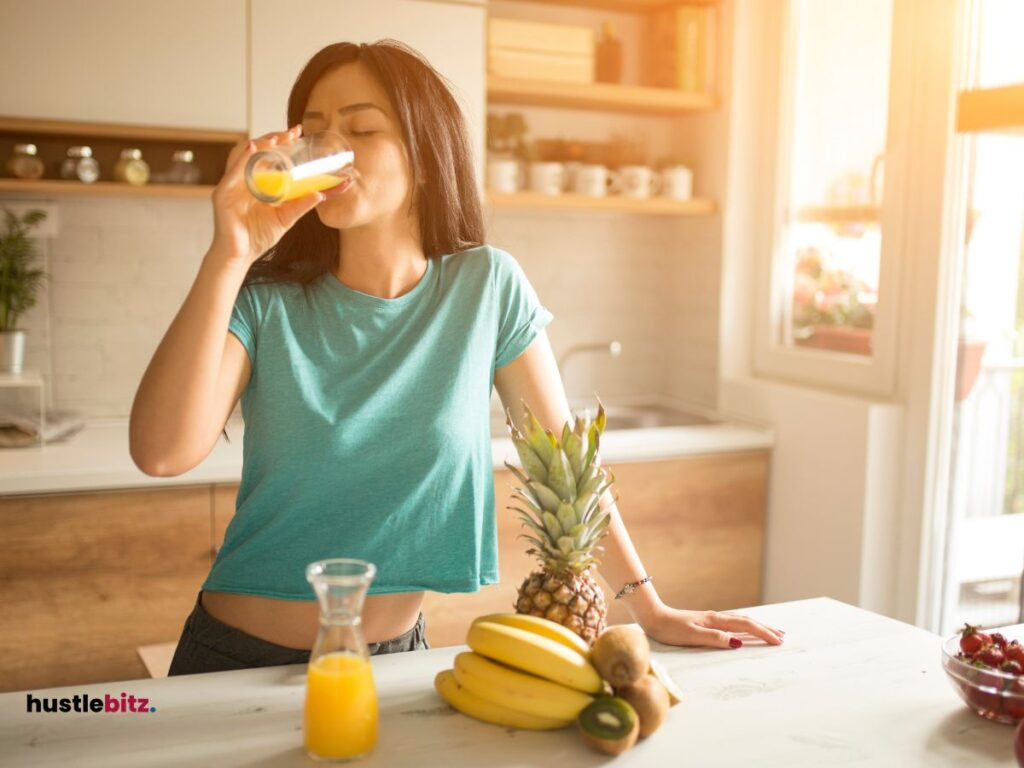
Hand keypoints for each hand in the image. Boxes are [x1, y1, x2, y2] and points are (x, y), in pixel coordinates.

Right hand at [209, 125, 324, 265]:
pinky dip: (242, 160)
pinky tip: (253, 150)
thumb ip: (300, 205)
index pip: (267, 154)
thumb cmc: (257, 236)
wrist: (241, 256)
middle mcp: (241, 179)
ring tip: (275, 139)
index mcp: (255, 181)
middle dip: (272, 138)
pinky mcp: (222, 195)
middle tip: (291, 132)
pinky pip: (232, 174)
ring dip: (258, 144)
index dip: (280, 141)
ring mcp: (230, 185)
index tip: (297, 133)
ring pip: (241, 155)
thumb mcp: (285, 218)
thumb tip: (320, 194)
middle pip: (255, 150)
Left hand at [640, 605, 785, 649]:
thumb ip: (714, 638)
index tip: (778, 642)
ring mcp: (712, 618)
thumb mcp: (691, 635)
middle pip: (747, 621)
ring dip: (757, 626)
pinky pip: (732, 622)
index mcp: (716, 621)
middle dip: (765, 629)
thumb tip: (738, 642)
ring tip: (770, 631)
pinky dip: (744, 625)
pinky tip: (744, 629)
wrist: (653, 617)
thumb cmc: (670, 629)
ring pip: (740, 620)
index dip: (763, 633)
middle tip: (782, 637)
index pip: (745, 626)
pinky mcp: (706, 621)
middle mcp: (716, 617)